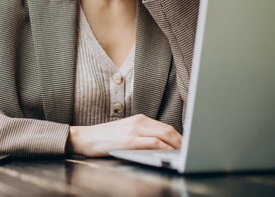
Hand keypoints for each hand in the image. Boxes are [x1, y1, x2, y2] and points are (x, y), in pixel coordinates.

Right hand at [66, 114, 181, 156]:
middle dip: (181, 142)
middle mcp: (138, 122)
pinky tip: (169, 155)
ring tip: (182, 155)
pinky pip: (153, 143)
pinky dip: (165, 149)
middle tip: (188, 153)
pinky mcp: (129, 141)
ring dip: (176, 146)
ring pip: (164, 135)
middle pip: (168, 130)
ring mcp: (134, 130)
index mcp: (139, 119)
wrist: (86, 138)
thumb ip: (142, 133)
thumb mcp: (125, 131)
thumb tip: (161, 143)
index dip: (179, 137)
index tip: (185, 146)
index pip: (166, 126)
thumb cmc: (105, 138)